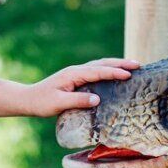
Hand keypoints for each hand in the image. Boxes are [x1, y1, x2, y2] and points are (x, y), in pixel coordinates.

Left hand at [20, 57, 138, 116]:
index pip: (98, 71)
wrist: (29, 99)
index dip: (114, 72)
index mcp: (74, 74)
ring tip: (132, 66)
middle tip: (138, 65)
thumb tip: (98, 99)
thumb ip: (78, 100)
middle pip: (102, 63)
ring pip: (100, 65)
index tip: (129, 74)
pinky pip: (97, 71)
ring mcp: (77, 73)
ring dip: (116, 64)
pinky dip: (108, 70)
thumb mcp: (59, 103)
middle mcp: (77, 70)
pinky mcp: (77, 78)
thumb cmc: (42, 102)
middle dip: (121, 63)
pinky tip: (116, 74)